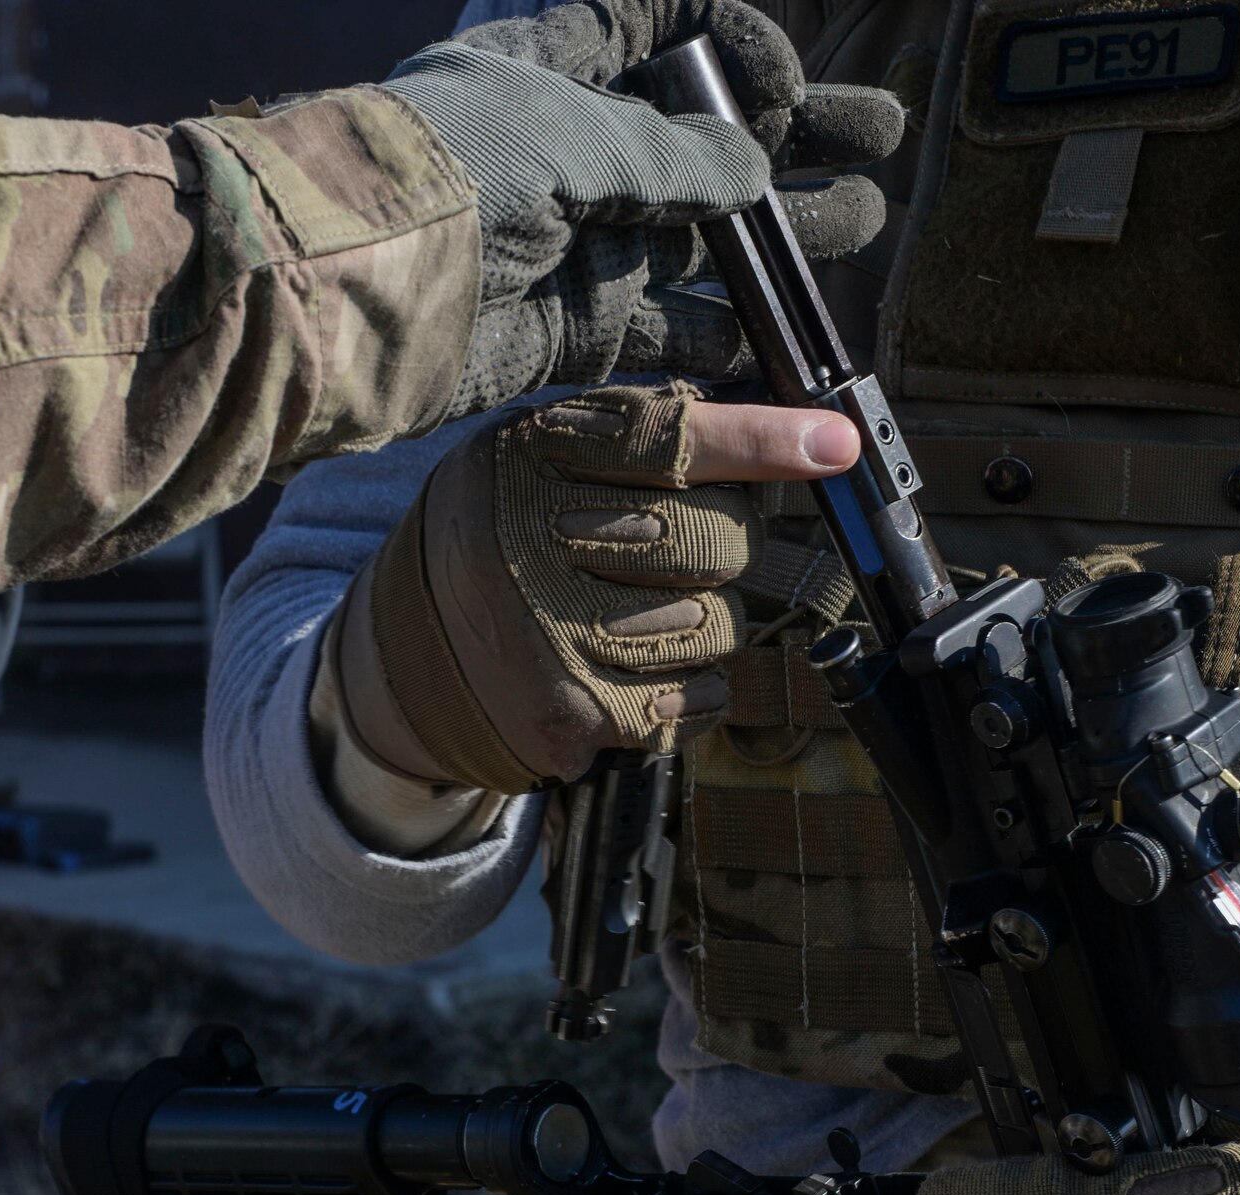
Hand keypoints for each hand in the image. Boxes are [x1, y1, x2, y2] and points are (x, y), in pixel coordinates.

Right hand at [328, 382, 859, 791]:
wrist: (404, 656)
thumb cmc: (500, 536)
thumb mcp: (534, 454)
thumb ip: (634, 435)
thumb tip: (781, 433)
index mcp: (528, 460)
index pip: (668, 442)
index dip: (764, 442)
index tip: (836, 445)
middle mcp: (533, 545)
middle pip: (715, 541)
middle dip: (729, 542)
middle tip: (687, 545)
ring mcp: (551, 638)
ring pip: (719, 625)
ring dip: (707, 620)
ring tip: (639, 610)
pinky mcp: (572, 716)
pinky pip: (697, 699)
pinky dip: (695, 685)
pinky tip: (644, 664)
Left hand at [385, 1, 904, 416]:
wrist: (343, 302)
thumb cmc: (440, 181)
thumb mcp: (566, 136)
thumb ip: (670, 156)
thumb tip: (753, 175)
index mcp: (551, 72)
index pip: (658, 33)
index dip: (735, 47)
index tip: (787, 83)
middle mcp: (566, 154)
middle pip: (699, 141)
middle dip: (791, 140)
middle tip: (874, 140)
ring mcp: (572, 244)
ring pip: (697, 240)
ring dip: (778, 239)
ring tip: (857, 226)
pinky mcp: (569, 329)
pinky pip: (665, 331)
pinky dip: (727, 337)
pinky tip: (792, 335)